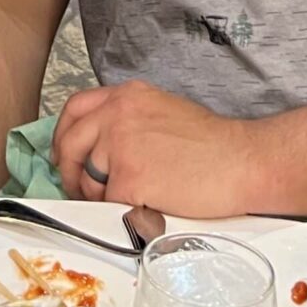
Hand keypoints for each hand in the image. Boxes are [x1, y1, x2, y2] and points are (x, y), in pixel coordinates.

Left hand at [53, 78, 262, 215]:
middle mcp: (118, 114)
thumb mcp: (162, 110)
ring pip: (87, 178)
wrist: (242, 162)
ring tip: (124, 201)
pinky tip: (140, 208)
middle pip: (71, 143)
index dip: (64, 135)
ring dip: (98, 196)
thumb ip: (128, 119)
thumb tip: (100, 145)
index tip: (66, 154)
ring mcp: (120, 146)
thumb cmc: (212, 144)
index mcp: (126, 96)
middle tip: (79, 189)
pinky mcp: (129, 179)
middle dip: (71, 171)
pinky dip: (120, 211)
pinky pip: (108, 203)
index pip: (75, 108)